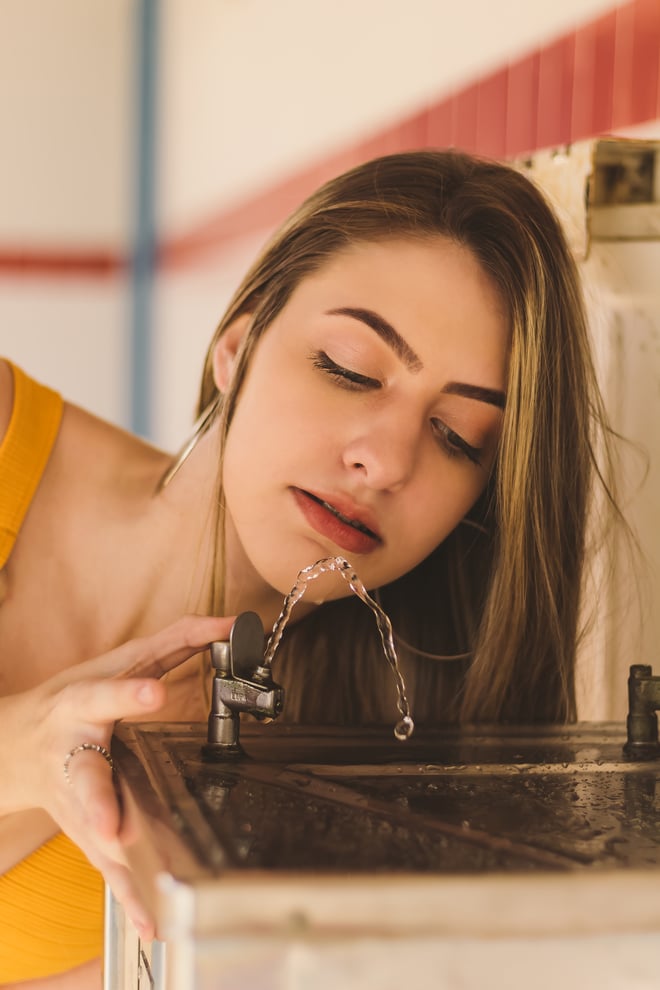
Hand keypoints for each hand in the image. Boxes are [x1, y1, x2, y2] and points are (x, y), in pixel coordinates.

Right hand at [0, 613, 233, 938]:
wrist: (14, 747)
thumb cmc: (71, 698)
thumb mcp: (115, 663)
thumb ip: (174, 642)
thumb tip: (231, 622)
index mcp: (79, 707)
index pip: (105, 697)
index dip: (129, 696)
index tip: (156, 694)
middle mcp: (71, 755)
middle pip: (86, 779)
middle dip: (98, 801)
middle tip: (110, 825)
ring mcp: (73, 800)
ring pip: (93, 834)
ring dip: (111, 864)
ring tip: (136, 891)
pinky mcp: (85, 833)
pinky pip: (109, 869)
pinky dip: (131, 897)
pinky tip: (153, 925)